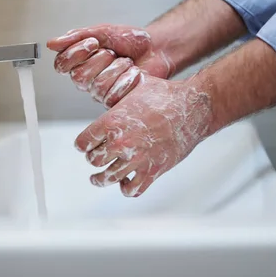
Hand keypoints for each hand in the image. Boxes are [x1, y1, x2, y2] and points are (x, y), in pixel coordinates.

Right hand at [47, 25, 173, 107]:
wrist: (156, 49)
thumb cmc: (130, 40)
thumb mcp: (103, 31)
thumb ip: (77, 36)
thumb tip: (51, 43)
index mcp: (80, 61)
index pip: (61, 64)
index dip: (75, 54)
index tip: (93, 43)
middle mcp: (86, 79)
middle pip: (78, 77)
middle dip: (100, 60)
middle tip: (112, 52)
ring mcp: (100, 92)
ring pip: (97, 86)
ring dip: (116, 68)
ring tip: (126, 62)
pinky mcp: (115, 102)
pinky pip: (112, 96)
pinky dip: (127, 80)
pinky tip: (134, 74)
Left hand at [74, 72, 211, 196]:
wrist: (193, 108)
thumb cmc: (166, 94)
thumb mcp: (134, 86)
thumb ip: (117, 93)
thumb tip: (107, 87)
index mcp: (112, 122)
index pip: (83, 142)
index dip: (82, 144)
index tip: (84, 146)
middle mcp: (120, 142)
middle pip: (94, 160)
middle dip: (93, 159)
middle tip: (95, 158)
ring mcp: (136, 158)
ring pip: (108, 177)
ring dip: (100, 179)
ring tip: (97, 178)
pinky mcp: (153, 171)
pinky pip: (132, 189)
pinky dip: (126, 188)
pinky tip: (125, 183)